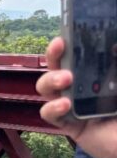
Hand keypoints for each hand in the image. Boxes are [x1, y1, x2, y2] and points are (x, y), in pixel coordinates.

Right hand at [37, 37, 116, 157]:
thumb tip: (115, 44)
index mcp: (100, 73)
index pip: (80, 54)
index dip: (70, 42)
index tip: (68, 32)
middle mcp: (84, 86)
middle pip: (57, 66)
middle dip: (54, 55)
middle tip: (59, 47)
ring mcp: (74, 105)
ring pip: (47, 88)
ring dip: (50, 79)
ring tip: (65, 80)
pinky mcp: (70, 125)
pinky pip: (49, 114)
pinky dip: (52, 107)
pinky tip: (65, 105)